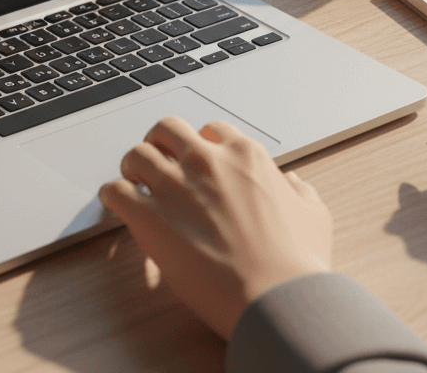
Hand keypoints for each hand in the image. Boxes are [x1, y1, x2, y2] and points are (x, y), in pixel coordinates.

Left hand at [99, 116, 332, 338]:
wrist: (276, 297)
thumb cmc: (297, 263)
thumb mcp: (313, 215)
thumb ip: (299, 191)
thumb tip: (292, 182)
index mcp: (246, 155)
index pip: (212, 129)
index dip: (202, 145)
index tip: (196, 160)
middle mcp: (207, 161)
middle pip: (167, 129)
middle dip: (160, 144)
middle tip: (158, 163)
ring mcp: (175, 186)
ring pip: (136, 154)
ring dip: (133, 167)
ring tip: (133, 183)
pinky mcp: (149, 218)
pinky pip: (115, 191)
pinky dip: (112, 195)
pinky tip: (117, 205)